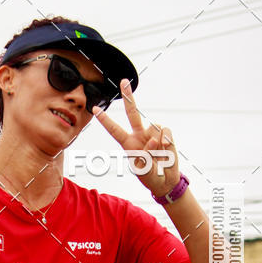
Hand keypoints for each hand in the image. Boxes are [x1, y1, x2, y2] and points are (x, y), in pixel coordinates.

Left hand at [93, 79, 179, 197]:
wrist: (166, 180)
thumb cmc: (151, 176)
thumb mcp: (144, 171)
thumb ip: (145, 155)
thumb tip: (152, 139)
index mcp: (128, 144)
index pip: (114, 130)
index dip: (105, 120)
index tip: (94, 109)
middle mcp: (139, 135)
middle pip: (132, 113)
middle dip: (129, 97)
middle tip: (124, 81)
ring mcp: (152, 134)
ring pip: (155, 128)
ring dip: (158, 144)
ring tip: (158, 156)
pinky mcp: (165, 134)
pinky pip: (165, 131)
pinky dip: (167, 140)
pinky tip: (166, 148)